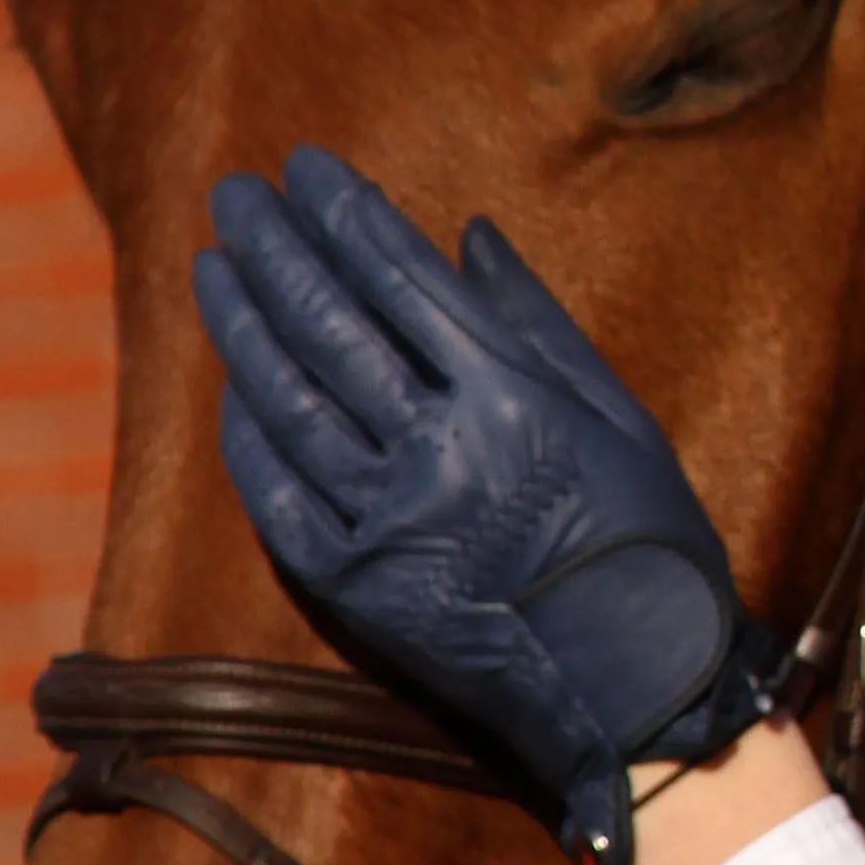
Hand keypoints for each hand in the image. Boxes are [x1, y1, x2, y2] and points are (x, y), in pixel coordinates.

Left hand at [193, 146, 794, 864]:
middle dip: (276, 247)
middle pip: (330, 324)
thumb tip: (468, 237)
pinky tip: (234, 383)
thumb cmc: (650, 545)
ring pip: (288, 401)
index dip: (346, 216)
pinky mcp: (357, 590)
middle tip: (236, 194)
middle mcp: (440, 451)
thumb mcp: (622, 417)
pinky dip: (249, 433)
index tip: (307, 169)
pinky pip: (279, 496)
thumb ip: (539, 322)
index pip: (401, 279)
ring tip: (215, 265)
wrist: (638, 696)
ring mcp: (389, 523)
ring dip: (243, 323)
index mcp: (513, 398)